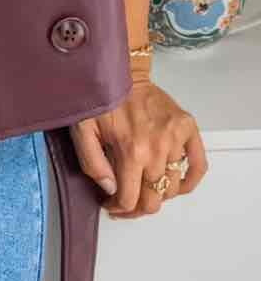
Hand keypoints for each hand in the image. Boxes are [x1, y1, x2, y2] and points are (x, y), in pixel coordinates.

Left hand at [69, 79, 207, 217]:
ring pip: (173, 187)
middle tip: (127, 202)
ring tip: (144, 189)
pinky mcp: (187, 128)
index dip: (119, 208)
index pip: (130, 199)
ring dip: (159, 195)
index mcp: (131, 150)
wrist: (121, 71)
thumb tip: (110, 190)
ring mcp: (176, 138)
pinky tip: (176, 186)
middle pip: (154, 198)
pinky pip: (198, 165)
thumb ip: (93, 164)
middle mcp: (157, 148)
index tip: (111, 205)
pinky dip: (190, 181)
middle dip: (138, 207)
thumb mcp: (83, 131)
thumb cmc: (100, 99)